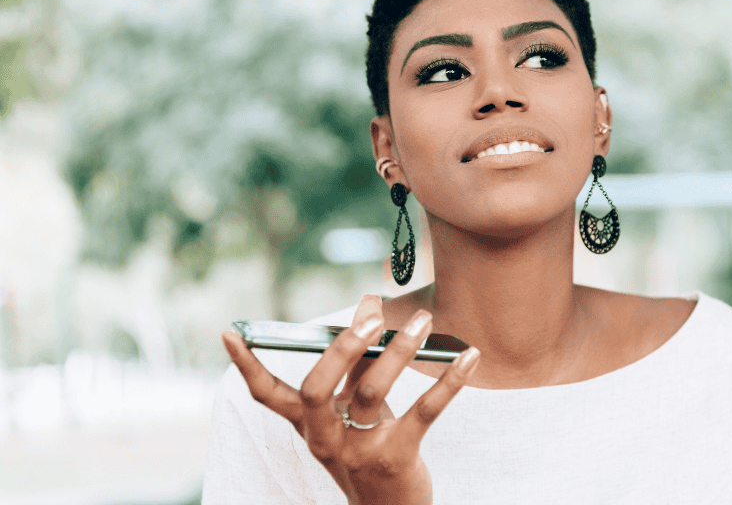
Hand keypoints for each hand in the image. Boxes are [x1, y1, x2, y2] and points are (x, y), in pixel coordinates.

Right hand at [221, 294, 480, 504]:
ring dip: (399, 351)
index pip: (268, 395)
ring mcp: (358, 450)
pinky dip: (448, 381)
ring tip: (422, 321)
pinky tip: (469, 356)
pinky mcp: (396, 457)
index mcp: (309, 425)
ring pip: (370, 394)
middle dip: (341, 349)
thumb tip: (369, 306)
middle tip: (371, 318)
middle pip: (317, 389)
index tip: (230, 333)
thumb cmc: (371, 450)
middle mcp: (325, 438)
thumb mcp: (354, 413)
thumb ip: (359, 362)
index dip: (248, 366)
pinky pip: (424, 413)